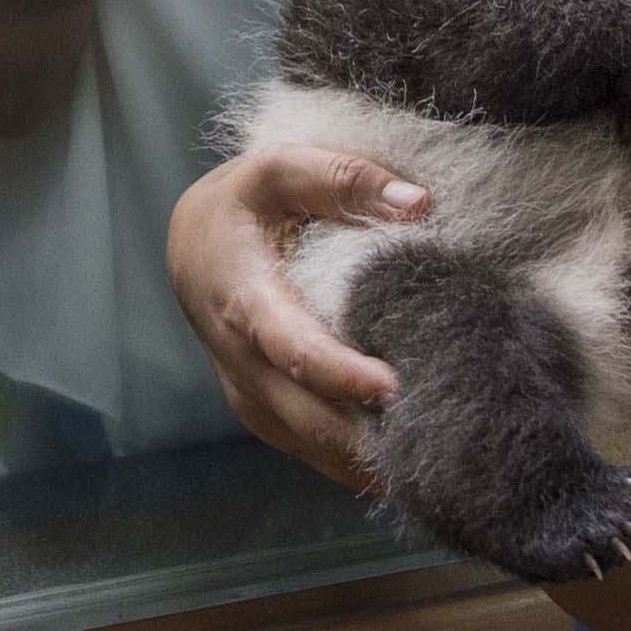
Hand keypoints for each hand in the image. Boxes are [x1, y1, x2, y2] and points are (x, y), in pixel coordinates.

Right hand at [170, 144, 431, 489]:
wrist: (190, 249)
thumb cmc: (242, 204)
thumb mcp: (281, 168)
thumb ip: (347, 179)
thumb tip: (421, 203)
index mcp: (245, 299)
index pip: (293, 349)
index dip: (342, 374)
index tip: (394, 386)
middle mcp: (241, 359)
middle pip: (308, 416)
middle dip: (369, 435)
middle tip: (441, 436)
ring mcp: (249, 394)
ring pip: (311, 443)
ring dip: (367, 456)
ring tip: (435, 458)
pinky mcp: (263, 414)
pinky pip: (310, 448)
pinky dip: (353, 459)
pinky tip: (404, 461)